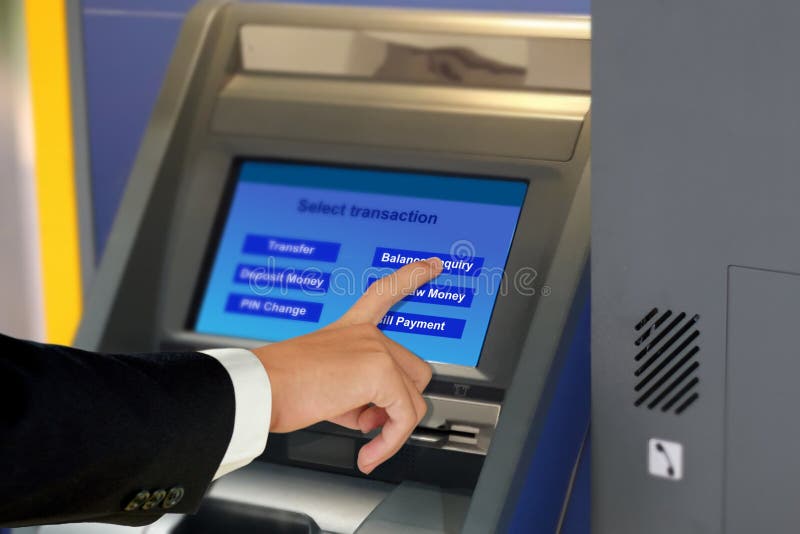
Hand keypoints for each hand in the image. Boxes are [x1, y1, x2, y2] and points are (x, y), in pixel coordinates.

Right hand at [251, 257, 442, 473]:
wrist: (260, 389)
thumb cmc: (280, 385)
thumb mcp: (327, 384)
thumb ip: (358, 395)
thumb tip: (376, 419)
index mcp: (351, 327)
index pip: (385, 293)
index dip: (412, 276)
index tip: (432, 264)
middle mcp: (367, 333)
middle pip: (414, 371)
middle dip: (398, 403)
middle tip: (370, 421)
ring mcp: (376, 349)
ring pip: (413, 399)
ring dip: (393, 429)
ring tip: (368, 443)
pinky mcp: (380, 372)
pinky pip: (403, 417)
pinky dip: (390, 442)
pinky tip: (369, 453)